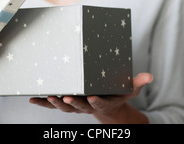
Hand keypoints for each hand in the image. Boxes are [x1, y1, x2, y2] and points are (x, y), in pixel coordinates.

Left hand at [29, 73, 152, 122]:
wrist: (106, 106)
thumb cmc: (116, 94)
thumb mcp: (128, 89)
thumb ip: (137, 83)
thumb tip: (150, 76)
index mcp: (102, 102)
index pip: (98, 103)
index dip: (95, 101)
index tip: (91, 97)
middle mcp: (87, 106)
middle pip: (78, 106)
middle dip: (71, 102)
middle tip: (64, 97)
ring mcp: (75, 105)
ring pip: (64, 107)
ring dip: (54, 103)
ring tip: (48, 96)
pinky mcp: (66, 103)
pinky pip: (53, 105)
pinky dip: (43, 103)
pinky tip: (33, 99)